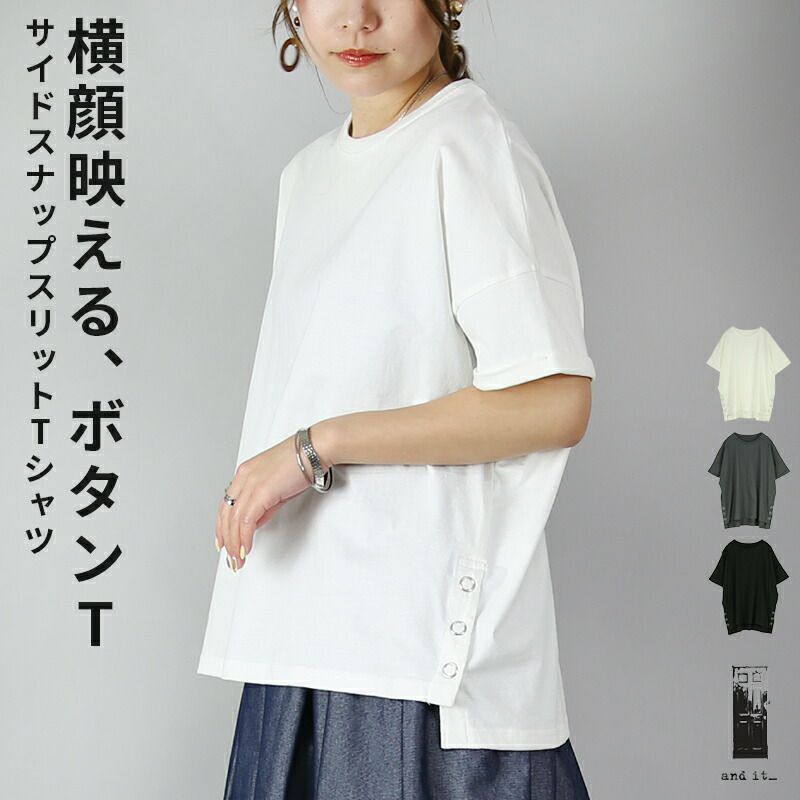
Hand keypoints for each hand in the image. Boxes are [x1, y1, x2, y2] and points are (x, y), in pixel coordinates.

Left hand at [215, 434, 321, 570]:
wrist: (314, 450)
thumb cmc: (302, 461)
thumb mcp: (277, 485)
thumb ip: (264, 505)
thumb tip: (256, 522)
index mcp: (245, 473)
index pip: (226, 505)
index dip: (222, 526)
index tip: (223, 542)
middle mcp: (244, 477)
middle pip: (226, 514)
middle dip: (226, 540)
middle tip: (231, 558)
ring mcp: (251, 484)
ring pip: (234, 520)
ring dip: (234, 543)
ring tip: (239, 559)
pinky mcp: (262, 492)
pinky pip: (246, 521)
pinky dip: (244, 537)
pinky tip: (246, 548)